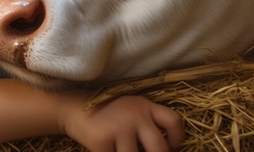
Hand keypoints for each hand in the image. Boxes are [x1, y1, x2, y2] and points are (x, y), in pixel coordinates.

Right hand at [61, 94, 183, 151]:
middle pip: (160, 149)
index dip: (177, 140)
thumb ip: (148, 124)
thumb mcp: (132, 111)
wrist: (75, 109)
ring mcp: (118, 127)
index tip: (170, 148)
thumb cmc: (109, 116)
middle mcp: (134, 114)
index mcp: (144, 106)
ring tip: (121, 148)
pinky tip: (108, 150)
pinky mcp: (101, 141)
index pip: (173, 121)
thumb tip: (168, 151)